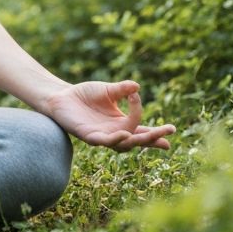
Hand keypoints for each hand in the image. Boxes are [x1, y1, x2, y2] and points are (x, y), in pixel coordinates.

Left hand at [43, 80, 175, 150]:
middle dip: (153, 138)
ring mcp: (102, 136)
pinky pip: (103, 141)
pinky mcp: (88, 135)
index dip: (158, 133)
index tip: (171, 127)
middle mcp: (114, 133)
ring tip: (149, 135)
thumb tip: (136, 86)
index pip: (143, 131)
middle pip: (137, 140)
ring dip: (135, 140)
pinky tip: (123, 133)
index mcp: (121, 123)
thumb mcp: (107, 90)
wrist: (61, 96)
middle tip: (167, 134)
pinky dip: (114, 139)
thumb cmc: (84, 95)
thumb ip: (122, 89)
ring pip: (122, 145)